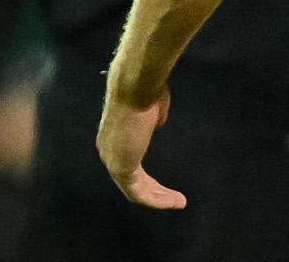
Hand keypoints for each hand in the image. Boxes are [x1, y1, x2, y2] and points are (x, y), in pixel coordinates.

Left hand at [97, 86, 185, 208]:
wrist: (136, 87)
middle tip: (174, 198)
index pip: (129, 165)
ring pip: (135, 189)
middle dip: (154, 191)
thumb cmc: (146, 91)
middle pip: (131, 181)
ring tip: (178, 202)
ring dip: (158, 198)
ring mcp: (113, 160)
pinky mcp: (121, 167)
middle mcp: (109, 151)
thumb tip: (157, 124)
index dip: (147, 177)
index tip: (164, 184)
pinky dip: (156, 199)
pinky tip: (173, 201)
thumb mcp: (154, 106)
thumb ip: (155, 119)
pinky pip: (138, 192)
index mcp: (114, 138)